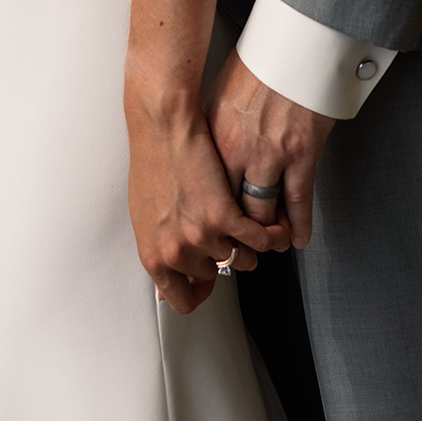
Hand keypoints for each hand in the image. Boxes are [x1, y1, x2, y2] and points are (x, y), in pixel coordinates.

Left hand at [126, 79, 287, 315]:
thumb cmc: (152, 157)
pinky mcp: (224, 214)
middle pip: (217, 275)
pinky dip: (272, 234)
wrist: (162, 121)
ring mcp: (201, 235)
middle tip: (234, 238)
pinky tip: (275, 224)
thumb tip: (168, 273)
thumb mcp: (146, 214)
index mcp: (154, 255)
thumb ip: (159, 247)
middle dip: (227, 257)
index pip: (183, 300)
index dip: (201, 291)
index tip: (212, 280)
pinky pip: (259, 239)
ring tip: (257, 228)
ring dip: (252, 246)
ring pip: (242, 259)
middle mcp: (176, 252)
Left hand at [205, 49, 335, 248]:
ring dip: (267, 234)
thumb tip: (208, 154)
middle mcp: (236, 147)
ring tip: (271, 242)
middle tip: (241, 244)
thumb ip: (215, 128)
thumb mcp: (223, 91)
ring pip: (261, 214)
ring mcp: (269, 153)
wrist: (297, 40)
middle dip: (235, 232)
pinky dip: (297, 226)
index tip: (212, 226)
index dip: (208, 213)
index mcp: (213, 131)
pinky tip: (297, 238)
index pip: (203, 187)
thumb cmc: (262, 61)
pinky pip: (297, 203)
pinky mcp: (301, 154)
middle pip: (228, 208)